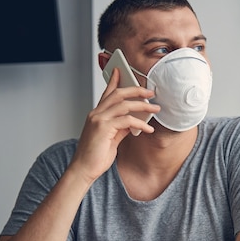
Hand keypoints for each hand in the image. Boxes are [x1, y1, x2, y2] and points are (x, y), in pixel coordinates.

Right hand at [69, 68, 159, 183]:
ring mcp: (99, 119)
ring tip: (155, 108)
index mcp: (97, 114)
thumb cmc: (96, 156)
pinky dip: (140, 123)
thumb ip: (121, 127)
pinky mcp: (104, 128)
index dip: (114, 81)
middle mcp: (96, 114)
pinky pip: (127, 121)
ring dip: (142, 105)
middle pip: (118, 94)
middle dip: (136, 90)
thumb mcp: (111, 138)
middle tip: (150, 92)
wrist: (84, 169)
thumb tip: (134, 121)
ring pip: (124, 104)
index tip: (121, 71)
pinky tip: (148, 128)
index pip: (107, 93)